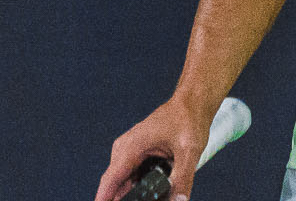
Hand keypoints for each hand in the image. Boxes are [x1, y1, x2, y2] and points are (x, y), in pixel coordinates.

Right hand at [96, 97, 210, 200]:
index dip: (104, 199)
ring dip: (134, 195)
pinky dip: (139, 188)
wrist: (191, 104)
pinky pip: (132, 177)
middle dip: (125, 199)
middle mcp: (124, 150)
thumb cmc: (188, 120)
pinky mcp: (136, 156)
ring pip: (125, 183)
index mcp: (131, 147)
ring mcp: (128, 152)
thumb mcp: (189, 151)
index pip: (110, 181)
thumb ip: (183, 179)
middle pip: (117, 186)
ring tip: (153, 198)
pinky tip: (152, 195)